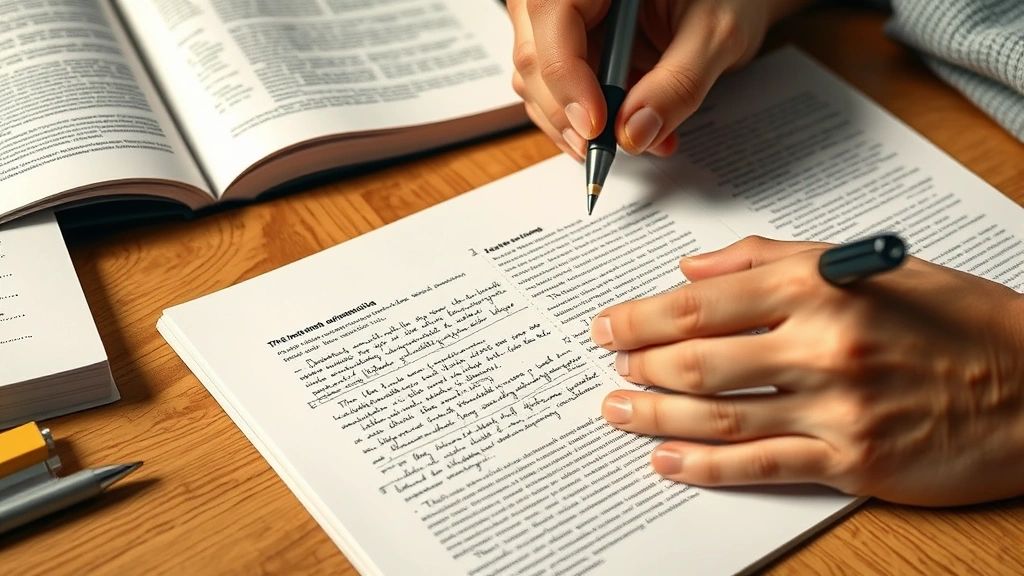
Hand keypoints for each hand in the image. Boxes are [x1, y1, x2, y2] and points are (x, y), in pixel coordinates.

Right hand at [506, 0, 815, 160]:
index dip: (566, 78)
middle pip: (535, 55)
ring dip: (578, 124)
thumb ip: (678, 82)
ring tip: (632, 141)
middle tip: (605, 151)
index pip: (552, 17)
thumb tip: (634, 134)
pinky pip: (560, 89)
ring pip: (539, 80)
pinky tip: (629, 130)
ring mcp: (564, 18)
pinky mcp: (572, 47)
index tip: (597, 127)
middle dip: (569, 113)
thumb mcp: (716, 32)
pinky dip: (588, 120)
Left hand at [589, 236, 1023, 505]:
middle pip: (698, 359)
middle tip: (608, 369)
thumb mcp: (867, 264)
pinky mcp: (851, 459)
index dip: (642, 317)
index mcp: (820, 286)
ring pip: (717, 415)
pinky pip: (759, 464)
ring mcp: (835, 407)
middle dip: (639, 366)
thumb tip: (693, 266)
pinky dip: (703, 467)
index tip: (609, 326)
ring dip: (655, 417)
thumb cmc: (953, 318)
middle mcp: (822, 343)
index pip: (702, 302)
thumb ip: (771, 258)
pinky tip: (667, 463)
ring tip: (617, 413)